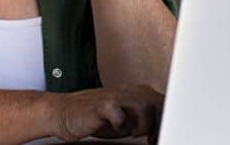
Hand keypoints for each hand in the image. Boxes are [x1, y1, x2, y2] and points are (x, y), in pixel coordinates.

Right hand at [41, 85, 162, 142]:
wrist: (64, 113)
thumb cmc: (94, 118)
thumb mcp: (124, 119)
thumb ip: (142, 119)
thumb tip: (161, 129)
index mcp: (134, 92)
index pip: (160, 100)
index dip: (165, 119)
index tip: (160, 135)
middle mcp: (126, 91)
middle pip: (156, 101)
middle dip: (157, 122)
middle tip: (150, 137)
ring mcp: (114, 96)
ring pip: (143, 105)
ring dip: (141, 124)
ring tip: (131, 133)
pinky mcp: (102, 105)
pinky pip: (120, 115)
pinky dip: (121, 126)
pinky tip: (116, 129)